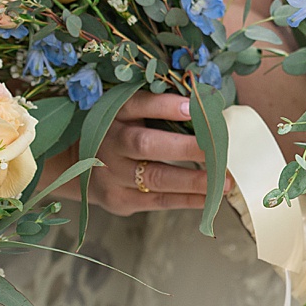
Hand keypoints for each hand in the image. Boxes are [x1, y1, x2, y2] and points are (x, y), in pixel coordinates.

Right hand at [89, 92, 214, 215]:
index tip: (195, 106)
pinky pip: (158, 200)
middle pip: (146, 145)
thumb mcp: (129, 112)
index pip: (137, 105)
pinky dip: (187, 199)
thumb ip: (158, 107)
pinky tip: (210, 197)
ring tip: (224, 182)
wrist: (80, 165)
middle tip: (218, 148)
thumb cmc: (121, 131)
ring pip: (156, 178)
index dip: (164, 106)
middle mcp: (108, 143)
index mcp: (112, 114)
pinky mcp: (118, 200)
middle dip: (186, 147)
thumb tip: (206, 107)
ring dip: (194, 180)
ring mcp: (111, 174)